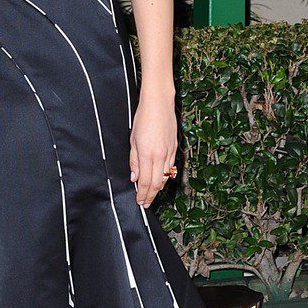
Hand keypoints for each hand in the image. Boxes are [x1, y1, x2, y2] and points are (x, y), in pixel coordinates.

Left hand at [129, 92, 177, 207]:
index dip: (143, 194)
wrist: (159, 104)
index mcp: (147, 155)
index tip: (140, 201)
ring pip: (165, 177)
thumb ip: (134, 161)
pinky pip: (171, 167)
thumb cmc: (143, 119)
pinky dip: (165, 176)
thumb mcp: (133, 140)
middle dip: (151, 196)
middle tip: (145, 203)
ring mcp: (170, 152)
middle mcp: (160, 156)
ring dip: (158, 188)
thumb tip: (134, 177)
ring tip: (151, 194)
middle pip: (157, 184)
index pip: (146, 182)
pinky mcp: (175, 148)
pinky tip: (161, 180)